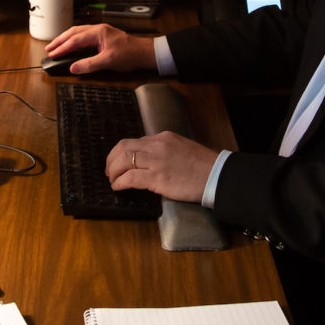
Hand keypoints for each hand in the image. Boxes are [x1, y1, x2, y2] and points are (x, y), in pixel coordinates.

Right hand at [45, 24, 156, 75]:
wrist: (145, 53)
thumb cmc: (131, 54)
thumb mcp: (108, 61)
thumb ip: (89, 64)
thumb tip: (73, 68)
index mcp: (98, 32)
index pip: (75, 40)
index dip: (62, 48)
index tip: (53, 54)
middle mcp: (98, 29)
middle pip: (74, 32)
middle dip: (60, 40)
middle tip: (49, 49)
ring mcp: (101, 32)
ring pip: (78, 33)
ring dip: (66, 39)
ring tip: (56, 46)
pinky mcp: (104, 37)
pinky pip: (84, 36)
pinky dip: (75, 40)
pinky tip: (72, 45)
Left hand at [104, 131, 218, 203]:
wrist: (216, 175)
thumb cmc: (202, 166)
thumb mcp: (181, 148)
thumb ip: (164, 150)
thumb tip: (149, 159)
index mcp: (163, 137)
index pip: (134, 141)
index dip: (120, 152)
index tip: (116, 161)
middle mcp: (157, 146)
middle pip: (123, 147)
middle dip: (111, 159)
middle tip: (109, 171)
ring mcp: (156, 161)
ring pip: (123, 161)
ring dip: (113, 171)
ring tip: (112, 180)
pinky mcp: (157, 178)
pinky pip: (130, 178)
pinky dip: (119, 182)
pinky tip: (118, 187)